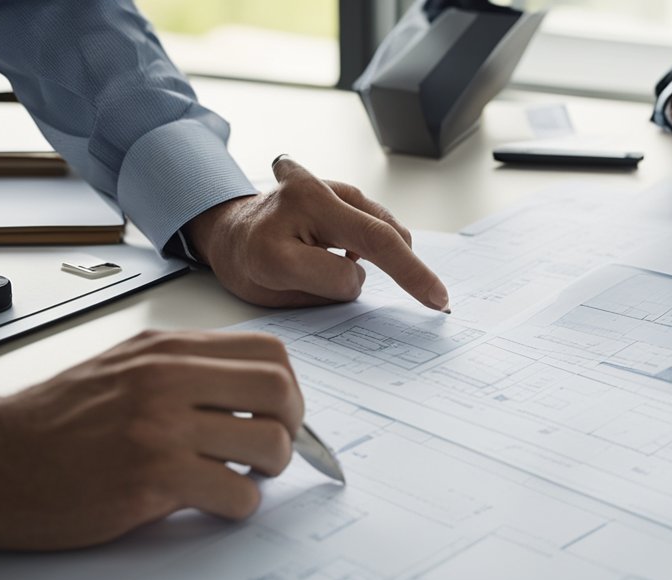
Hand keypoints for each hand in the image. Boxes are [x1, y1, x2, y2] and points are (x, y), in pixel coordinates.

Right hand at [0, 330, 303, 550]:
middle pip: (279, 392)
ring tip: (236, 478)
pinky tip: (208, 503)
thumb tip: (258, 397)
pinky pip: (237, 494)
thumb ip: (186, 373)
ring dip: (265, 471)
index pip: (268, 352)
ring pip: (268, 444)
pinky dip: (236, 506)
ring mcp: (160, 428)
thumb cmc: (55, 423)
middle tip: (267, 452)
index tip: (275, 415)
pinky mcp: (151, 479)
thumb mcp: (123, 369)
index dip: (286, 389)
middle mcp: (166, 379)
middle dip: (290, 428)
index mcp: (165, 349)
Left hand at [184, 156, 450, 311]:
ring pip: (383, 225)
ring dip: (393, 254)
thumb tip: (365, 274)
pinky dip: (382, 238)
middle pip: (377, 237)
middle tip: (438, 298)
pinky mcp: (338, 186)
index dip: (352, 292)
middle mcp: (297, 204)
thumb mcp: (276, 296)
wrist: (233, 228)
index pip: (342, 277)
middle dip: (414, 271)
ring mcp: (320, 187)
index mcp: (272, 245)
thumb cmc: (252, 267)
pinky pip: (377, 215)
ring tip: (365, 268)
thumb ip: (323, 289)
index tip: (389, 302)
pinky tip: (357, 251)